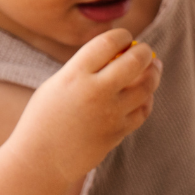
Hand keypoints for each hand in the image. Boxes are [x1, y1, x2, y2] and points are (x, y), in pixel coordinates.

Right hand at [13, 29, 161, 182]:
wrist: (41, 159)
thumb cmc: (46, 118)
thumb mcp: (57, 84)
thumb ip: (84, 69)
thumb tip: (117, 54)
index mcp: (75, 74)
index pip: (108, 42)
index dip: (122, 35)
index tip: (125, 37)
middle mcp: (95, 91)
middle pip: (135, 61)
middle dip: (144, 52)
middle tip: (145, 51)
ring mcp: (110, 113)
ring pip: (146, 87)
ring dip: (153, 73)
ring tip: (154, 68)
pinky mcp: (118, 132)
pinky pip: (143, 110)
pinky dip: (147, 99)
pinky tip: (145, 94)